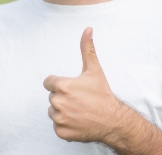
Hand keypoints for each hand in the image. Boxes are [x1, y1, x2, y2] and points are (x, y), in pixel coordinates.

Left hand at [43, 27, 123, 142]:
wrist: (113, 120)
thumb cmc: (103, 94)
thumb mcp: (94, 70)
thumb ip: (87, 49)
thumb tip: (88, 29)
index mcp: (62, 86)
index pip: (49, 82)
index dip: (61, 83)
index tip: (73, 88)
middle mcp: (58, 102)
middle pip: (52, 97)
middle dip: (63, 97)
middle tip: (80, 100)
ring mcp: (59, 119)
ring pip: (53, 111)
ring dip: (63, 111)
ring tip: (79, 110)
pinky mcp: (61, 132)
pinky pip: (57, 126)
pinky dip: (66, 125)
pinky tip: (78, 121)